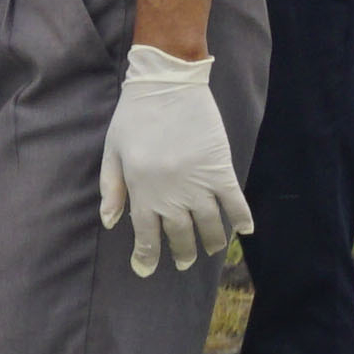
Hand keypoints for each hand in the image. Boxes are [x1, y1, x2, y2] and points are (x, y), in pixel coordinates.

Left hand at [99, 43, 248, 276]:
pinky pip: (235, 203)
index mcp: (142, 190)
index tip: (146, 269)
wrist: (166, 83)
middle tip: (183, 261)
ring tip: (209, 250)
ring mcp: (198, 183)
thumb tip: (109, 222)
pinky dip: (241, 220)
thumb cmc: (135, 116)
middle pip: (181, 235)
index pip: (146, 235)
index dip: (146, 257)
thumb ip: (111, 188)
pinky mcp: (220, 169)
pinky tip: (243, 231)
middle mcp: (171, 194)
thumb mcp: (113, 151)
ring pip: (209, 226)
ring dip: (211, 243)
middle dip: (182, 253)